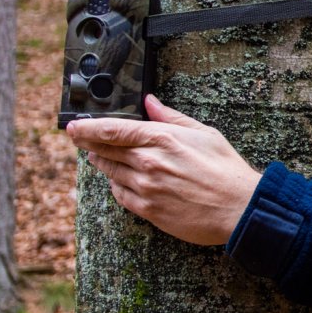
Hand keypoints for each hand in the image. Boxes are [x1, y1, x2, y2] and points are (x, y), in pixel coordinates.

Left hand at [66, 95, 262, 245]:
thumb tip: (150, 103)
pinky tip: (120, 181)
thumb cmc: (225, 169)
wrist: (238, 207)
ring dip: (102, 164)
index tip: (73, 127)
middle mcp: (149, 162)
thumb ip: (171, 117)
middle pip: (105, 151)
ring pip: (110, 172)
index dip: (87, 128)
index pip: (112, 130)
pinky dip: (116, 186)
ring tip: (99, 158)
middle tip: (79, 140)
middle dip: (88, 144)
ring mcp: (146, 187)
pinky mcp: (148, 209)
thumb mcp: (203, 133)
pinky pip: (120, 195)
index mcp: (162, 139)